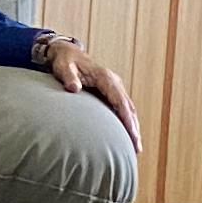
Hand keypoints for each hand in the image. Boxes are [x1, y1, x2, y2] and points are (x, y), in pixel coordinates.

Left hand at [35, 34, 142, 152]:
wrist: (67, 54)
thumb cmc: (65, 62)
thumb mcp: (64, 68)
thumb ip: (69, 78)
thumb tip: (74, 88)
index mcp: (105, 78)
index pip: (120, 100)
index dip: (127, 118)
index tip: (132, 133)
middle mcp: (114, 82)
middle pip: (128, 107)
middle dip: (134, 127)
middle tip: (137, 148)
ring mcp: (114, 87)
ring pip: (128, 109)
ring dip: (133, 126)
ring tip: (136, 147)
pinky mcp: (111, 92)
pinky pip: (122, 108)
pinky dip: (127, 121)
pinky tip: (127, 136)